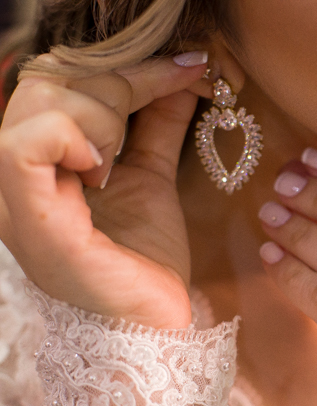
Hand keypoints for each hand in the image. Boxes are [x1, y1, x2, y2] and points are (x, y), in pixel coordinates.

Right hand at [0, 54, 209, 328]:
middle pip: (46, 80)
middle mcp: (15, 175)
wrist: (154, 322)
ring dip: (103, 112)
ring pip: (38, 102)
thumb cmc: (145, 258)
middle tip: (170, 100)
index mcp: (40, 161)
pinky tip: (105, 167)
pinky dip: (73, 138)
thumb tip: (181, 74)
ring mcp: (14, 198)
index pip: (57, 80)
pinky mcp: (30, 220)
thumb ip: (156, 123)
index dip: (124, 64)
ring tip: (125, 157)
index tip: (190, 66)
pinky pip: (26, 146)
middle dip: (120, 81)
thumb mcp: (152, 175)